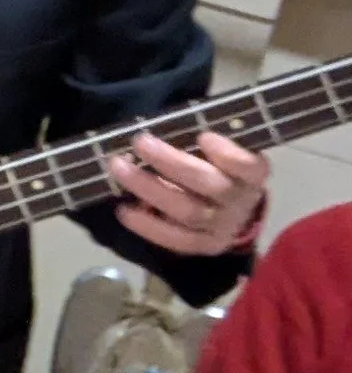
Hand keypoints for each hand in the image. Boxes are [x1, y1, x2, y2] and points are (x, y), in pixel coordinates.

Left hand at [109, 131, 268, 255]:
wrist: (237, 210)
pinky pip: (177, 240)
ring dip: (150, 189)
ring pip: (188, 211)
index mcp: (252, 173)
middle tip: (139, 141)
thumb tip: (158, 127)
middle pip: (208, 184)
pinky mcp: (205, 245)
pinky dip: (149, 226)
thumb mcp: (221, 148)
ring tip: (120, 169)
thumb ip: (198, 139)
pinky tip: (124, 210)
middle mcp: (241, 201)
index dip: (227, 153)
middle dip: (170, 162)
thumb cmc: (220, 166)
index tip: (203, 136)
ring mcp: (224, 227)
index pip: (248, 166)